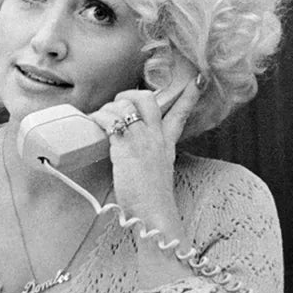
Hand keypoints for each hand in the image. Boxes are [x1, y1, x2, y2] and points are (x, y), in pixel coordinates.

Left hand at [93, 79, 201, 243]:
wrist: (154, 213)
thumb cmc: (152, 199)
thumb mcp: (160, 172)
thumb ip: (152, 157)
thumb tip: (136, 151)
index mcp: (167, 144)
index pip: (181, 114)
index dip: (189, 96)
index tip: (198, 80)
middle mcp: (156, 138)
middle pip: (147, 99)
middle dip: (130, 93)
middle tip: (119, 103)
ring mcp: (142, 140)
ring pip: (125, 106)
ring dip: (108, 108)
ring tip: (101, 120)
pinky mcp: (126, 147)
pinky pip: (110, 120)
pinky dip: (99, 118)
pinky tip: (94, 123)